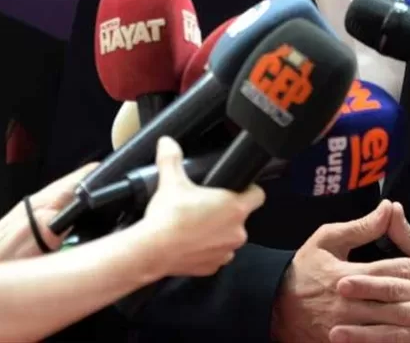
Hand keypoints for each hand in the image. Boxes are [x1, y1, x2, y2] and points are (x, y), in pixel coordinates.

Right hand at [142, 137, 264, 276]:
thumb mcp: (171, 181)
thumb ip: (172, 158)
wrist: (152, 250)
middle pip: (240, 216)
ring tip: (196, 225)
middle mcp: (236, 231)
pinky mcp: (213, 268)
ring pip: (228, 237)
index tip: (236, 188)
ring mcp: (226, 252)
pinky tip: (191, 243)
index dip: (249, 189)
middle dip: (226, 212)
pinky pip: (216, 256)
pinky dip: (207, 250)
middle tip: (206, 205)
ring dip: (218, 232)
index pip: (258, 195)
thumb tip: (167, 142)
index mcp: (234, 207)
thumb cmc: (168, 217)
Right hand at [271, 199, 409, 342]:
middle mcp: (350, 304)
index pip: (391, 270)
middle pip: (398, 305)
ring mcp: (348, 330)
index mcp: (346, 275)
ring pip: (393, 332)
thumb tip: (389, 206)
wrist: (275, 306)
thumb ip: (361, 227)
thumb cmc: (304, 269)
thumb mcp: (327, 239)